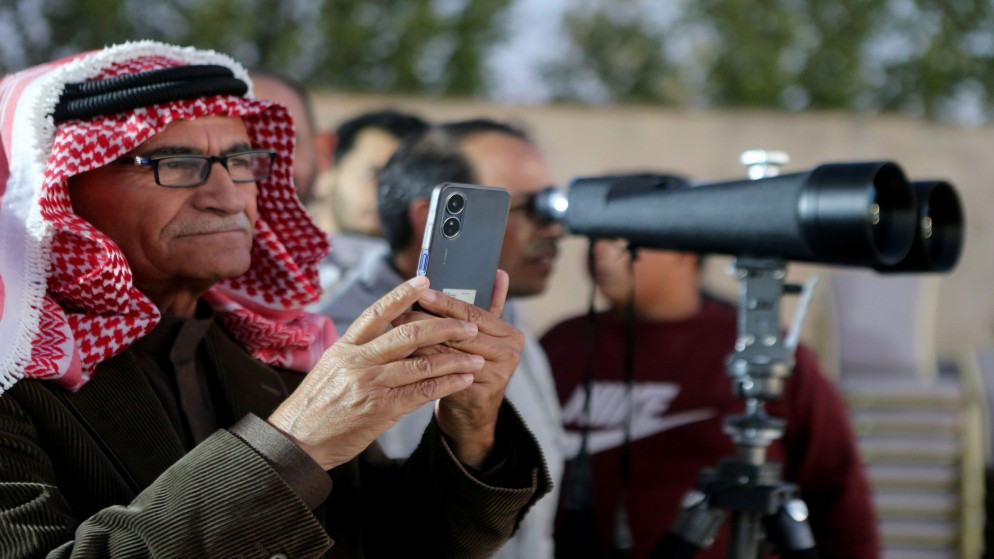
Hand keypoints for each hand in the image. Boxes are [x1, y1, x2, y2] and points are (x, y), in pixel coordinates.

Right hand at [267, 276, 484, 469]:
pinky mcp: (382, 408)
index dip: (403, 295)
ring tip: (477, 354)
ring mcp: (371, 383)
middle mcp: (358, 360)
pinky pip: (423, 391)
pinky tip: (464, 379)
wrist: (298, 441)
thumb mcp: (330, 368)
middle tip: (469, 324)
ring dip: (455, 358)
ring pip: (422, 363)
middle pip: (408, 334)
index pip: (377, 312)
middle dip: (444, 327)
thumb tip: (387, 333)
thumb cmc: (315, 405)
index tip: (426, 281)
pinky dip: (447, 384)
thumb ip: (357, 351)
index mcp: (345, 346)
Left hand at [393, 271, 523, 467]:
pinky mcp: (480, 393)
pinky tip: (402, 355)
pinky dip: (422, 362)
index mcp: (511, 334)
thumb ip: (489, 305)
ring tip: (396, 331)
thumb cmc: (471, 366)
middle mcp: (510, 353)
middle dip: (428, 319)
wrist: (473, 414)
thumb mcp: (482, 336)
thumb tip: (498, 272)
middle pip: (461, 331)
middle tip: (400, 311)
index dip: (446, 302)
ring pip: (451, 351)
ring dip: (420, 341)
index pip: (473, 312)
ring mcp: (498, 375)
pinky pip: (444, 373)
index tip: (421, 290)